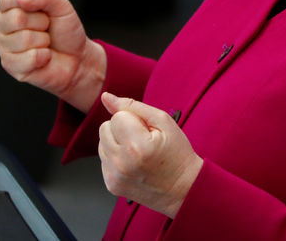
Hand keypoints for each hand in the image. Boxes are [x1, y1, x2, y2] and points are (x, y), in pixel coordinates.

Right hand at [0, 0, 105, 111]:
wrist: (76, 57)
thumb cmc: (64, 29)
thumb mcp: (61, 5)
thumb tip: (22, 0)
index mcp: (9, 6)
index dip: (33, 2)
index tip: (43, 11)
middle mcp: (0, 25)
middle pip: (18, 19)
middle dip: (42, 23)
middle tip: (46, 29)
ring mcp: (2, 46)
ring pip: (25, 39)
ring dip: (44, 41)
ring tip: (44, 43)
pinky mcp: (9, 65)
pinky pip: (30, 58)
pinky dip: (44, 57)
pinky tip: (43, 57)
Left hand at [98, 93, 202, 218]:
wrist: (184, 189)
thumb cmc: (177, 153)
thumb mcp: (163, 121)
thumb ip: (132, 106)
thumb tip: (106, 97)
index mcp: (136, 146)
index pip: (117, 116)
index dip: (134, 119)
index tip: (148, 132)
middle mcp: (122, 163)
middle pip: (105, 128)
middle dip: (122, 129)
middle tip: (143, 141)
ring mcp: (115, 177)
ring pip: (101, 143)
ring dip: (117, 143)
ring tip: (137, 152)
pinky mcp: (111, 185)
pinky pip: (104, 159)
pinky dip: (116, 157)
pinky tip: (132, 163)